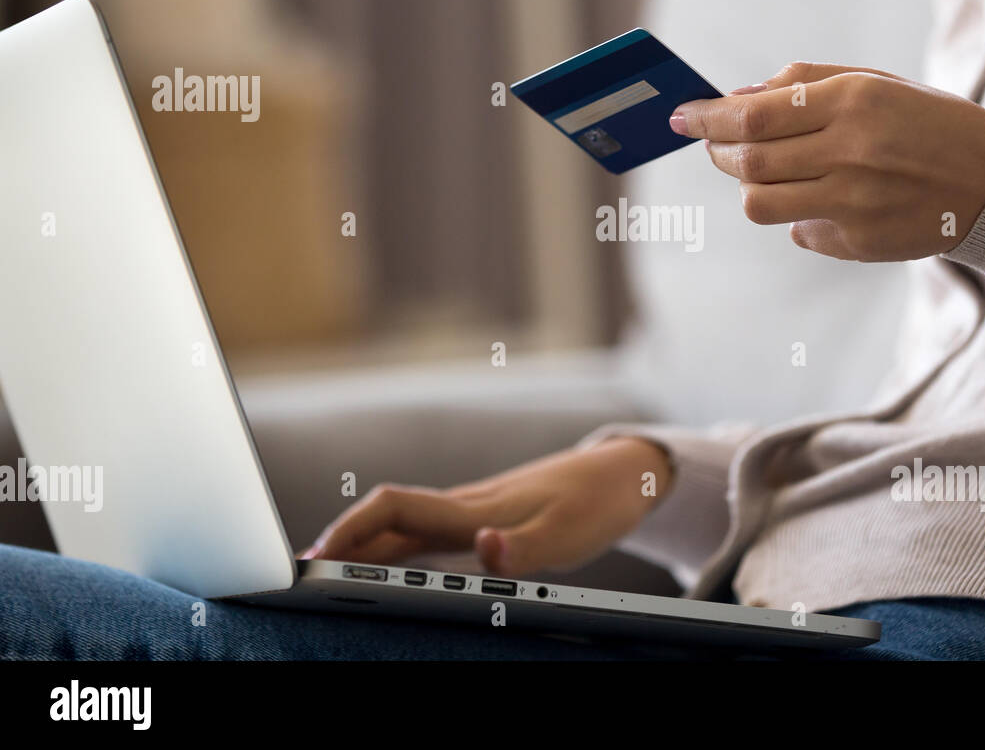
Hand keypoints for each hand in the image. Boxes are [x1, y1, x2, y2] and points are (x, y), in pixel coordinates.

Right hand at [301, 437, 672, 577]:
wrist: (624, 472)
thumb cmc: (597, 502)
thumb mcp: (569, 535)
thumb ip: (523, 549)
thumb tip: (482, 550)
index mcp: (474, 509)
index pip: (394, 509)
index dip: (350, 529)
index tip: (312, 557)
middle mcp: (465, 507)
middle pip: (385, 520)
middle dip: (338, 543)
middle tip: (296, 577)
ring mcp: (472, 511)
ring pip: (401, 527)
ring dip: (360, 548)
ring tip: (323, 576)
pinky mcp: (484, 519)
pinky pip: (423, 535)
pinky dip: (391, 550)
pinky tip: (383, 568)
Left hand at [669, 62, 984, 261]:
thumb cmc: (927, 122)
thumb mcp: (875, 82)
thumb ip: (803, 82)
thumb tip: (735, 97)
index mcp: (854, 101)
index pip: (753, 114)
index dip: (707, 116)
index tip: (680, 116)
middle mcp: (851, 152)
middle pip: (748, 161)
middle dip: (718, 151)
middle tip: (715, 144)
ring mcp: (855, 203)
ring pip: (760, 203)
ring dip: (747, 186)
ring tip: (763, 171)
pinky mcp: (859, 241)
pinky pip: (797, 231)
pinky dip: (792, 213)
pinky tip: (817, 198)